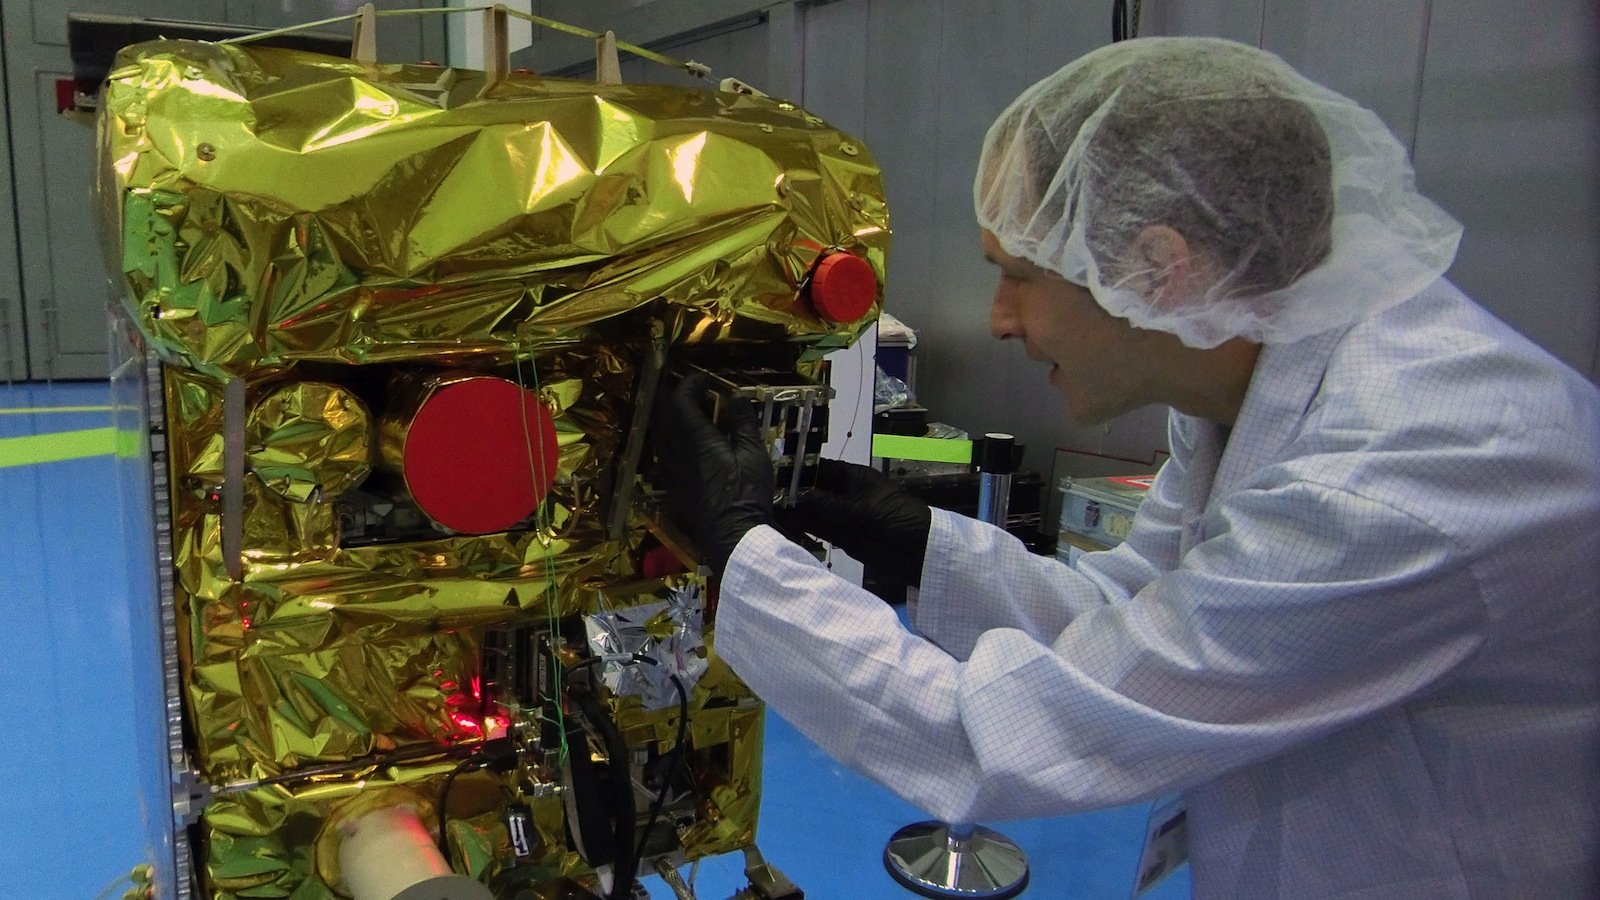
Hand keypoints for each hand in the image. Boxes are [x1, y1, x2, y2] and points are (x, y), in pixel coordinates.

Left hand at [650, 373, 773, 573]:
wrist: (732, 534)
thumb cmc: (746, 493)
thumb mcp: (753, 454)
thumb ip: (743, 422)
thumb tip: (737, 396)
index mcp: (695, 438)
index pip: (681, 400)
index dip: (690, 383)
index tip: (705, 378)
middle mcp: (675, 450)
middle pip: (662, 413)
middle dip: (673, 395)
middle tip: (691, 388)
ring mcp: (670, 469)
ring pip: (659, 433)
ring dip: (669, 416)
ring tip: (688, 411)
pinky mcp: (671, 484)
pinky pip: (661, 452)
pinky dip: (669, 438)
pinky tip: (682, 442)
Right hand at [777, 458, 930, 585]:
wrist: (920, 550)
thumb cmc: (897, 517)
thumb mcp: (862, 508)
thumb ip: (827, 504)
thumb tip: (795, 497)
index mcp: (852, 477)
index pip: (818, 468)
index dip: (796, 469)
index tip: (769, 472)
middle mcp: (843, 494)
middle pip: (812, 490)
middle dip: (791, 493)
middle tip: (761, 497)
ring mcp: (842, 516)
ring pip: (813, 511)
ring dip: (794, 513)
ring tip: (766, 513)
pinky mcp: (843, 537)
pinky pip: (819, 530)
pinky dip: (803, 529)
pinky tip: (783, 528)